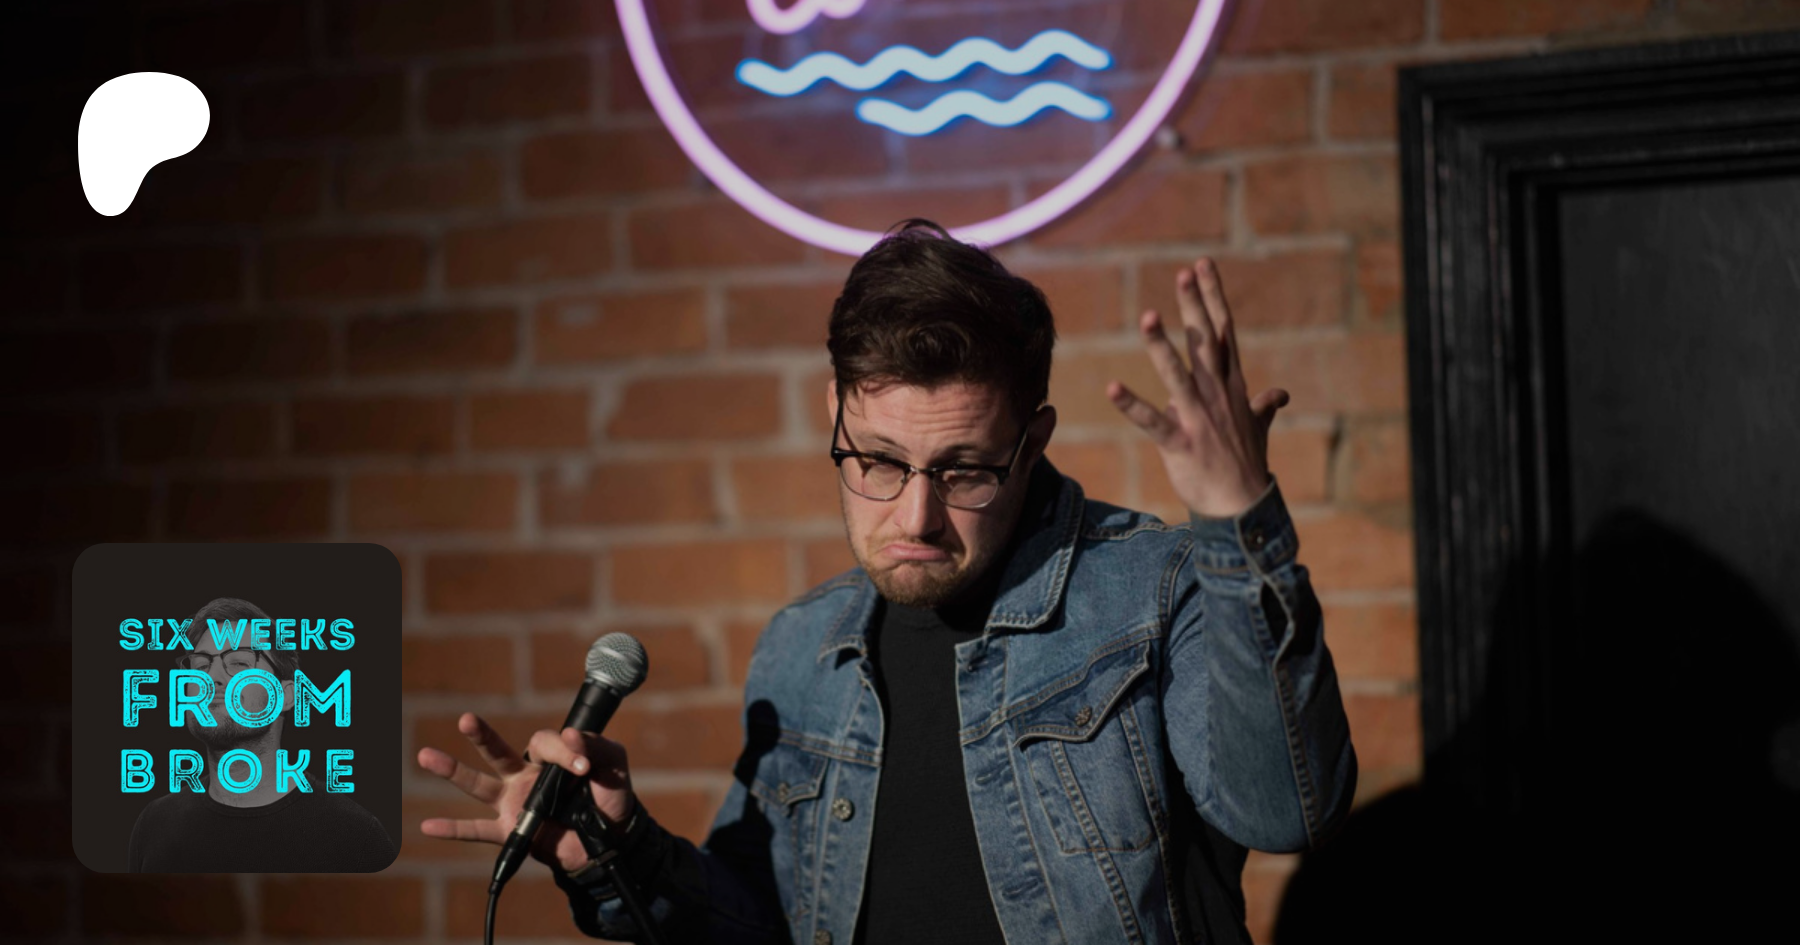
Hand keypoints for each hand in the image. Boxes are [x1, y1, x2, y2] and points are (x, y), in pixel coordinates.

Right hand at [417, 712, 636, 872]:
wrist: (612, 840)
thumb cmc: (610, 798)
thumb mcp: (613, 766)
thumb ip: (596, 747)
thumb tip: (570, 735)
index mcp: (550, 758)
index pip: (544, 743)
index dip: (563, 751)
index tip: (583, 769)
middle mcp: (526, 777)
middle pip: (498, 752)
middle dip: (482, 736)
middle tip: (466, 719)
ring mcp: (515, 804)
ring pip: (479, 785)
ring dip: (452, 771)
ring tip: (425, 756)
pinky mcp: (513, 831)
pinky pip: (479, 830)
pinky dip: (454, 830)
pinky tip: (428, 827)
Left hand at [1107, 258, 1288, 517]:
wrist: (1242, 508)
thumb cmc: (1246, 466)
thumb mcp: (1257, 429)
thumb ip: (1263, 406)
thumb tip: (1280, 394)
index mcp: (1231, 387)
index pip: (1224, 332)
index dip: (1212, 297)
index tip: (1202, 265)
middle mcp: (1217, 396)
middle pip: (1206, 343)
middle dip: (1195, 308)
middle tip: (1184, 273)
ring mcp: (1199, 419)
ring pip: (1179, 376)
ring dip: (1162, 347)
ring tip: (1147, 316)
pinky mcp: (1180, 444)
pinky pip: (1154, 422)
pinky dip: (1133, 407)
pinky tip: (1112, 388)